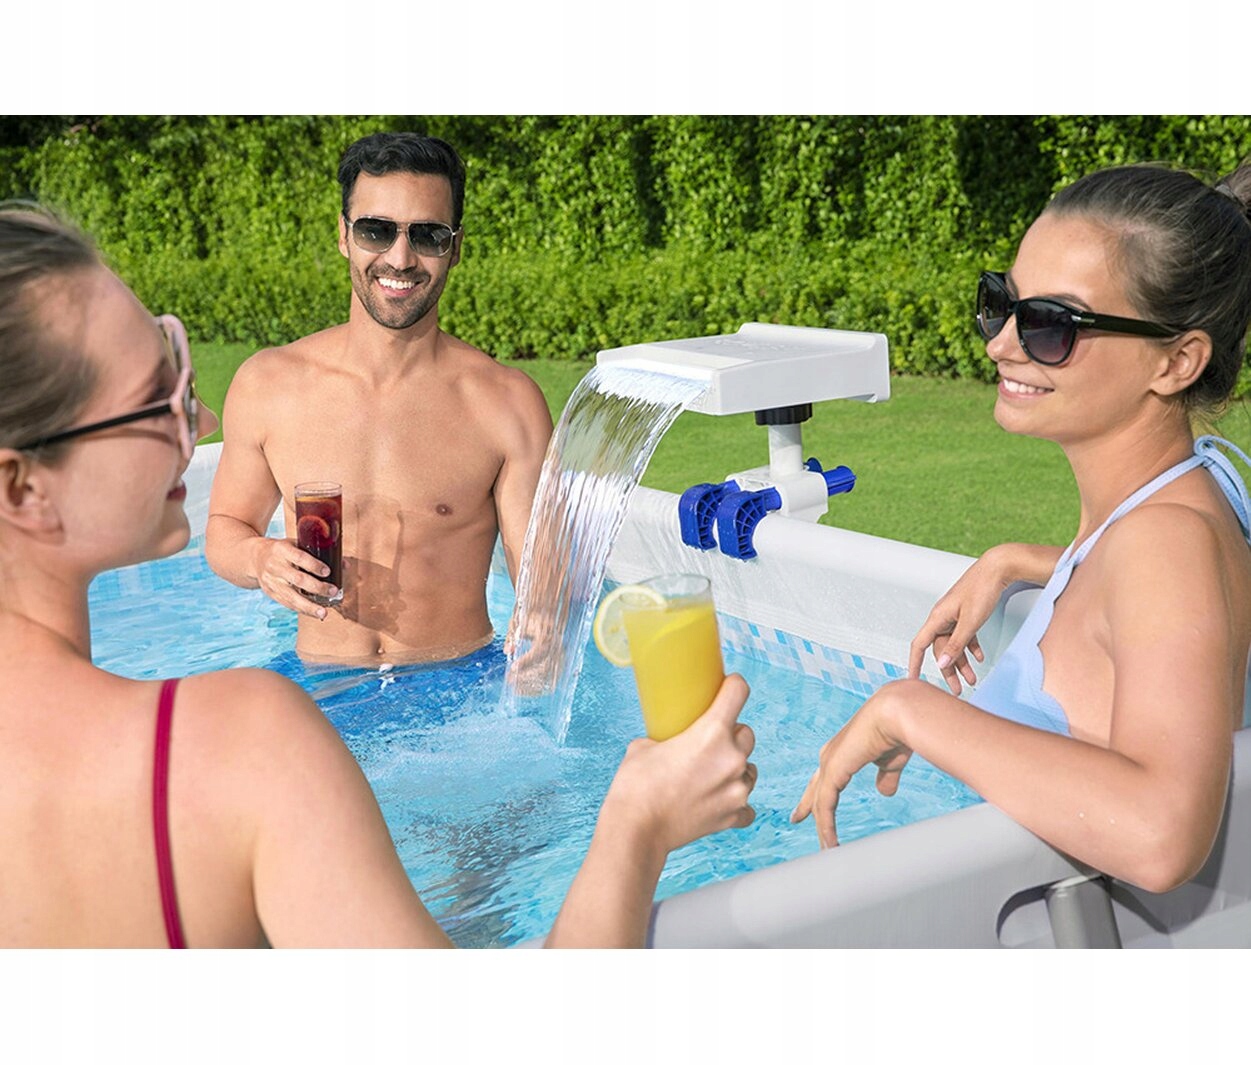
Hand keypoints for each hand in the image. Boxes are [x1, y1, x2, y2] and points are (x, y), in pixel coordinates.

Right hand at [253, 537, 339, 619]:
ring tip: (323, 613)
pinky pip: (287, 603)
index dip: (313, 565)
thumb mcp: (295, 543)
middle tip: (332, 591)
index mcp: (281, 549)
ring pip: (291, 596)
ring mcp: (271, 581)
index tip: (327, 572)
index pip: (299, 557)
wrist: (254, 557)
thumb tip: (344, 564)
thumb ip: (318, 552)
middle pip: (297, 579)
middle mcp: (274, 566)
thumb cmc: (283, 550)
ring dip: (309, 606)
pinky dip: (302, 609)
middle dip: (316, 587)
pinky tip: (314, 613)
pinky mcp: (270, 593)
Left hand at [504, 606, 562, 696]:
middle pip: (545, 669)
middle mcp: (556, 648)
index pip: (538, 652)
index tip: (512, 669)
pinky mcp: (559, 663)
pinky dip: (539, 687)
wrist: (548, 614)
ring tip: (516, 689)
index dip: (525, 662)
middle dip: (526, 678)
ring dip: (532, 686)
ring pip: (549, 678)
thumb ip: (512, 636)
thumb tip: (507, 651)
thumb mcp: (519, 623)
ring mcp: (559, 657)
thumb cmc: (531, 618)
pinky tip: (525, 689)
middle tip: (509, 681)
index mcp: (547, 636)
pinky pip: (551, 680)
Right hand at [602, 674, 756, 855]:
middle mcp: (731, 759)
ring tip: (710, 776)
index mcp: (711, 733)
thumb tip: (670, 740)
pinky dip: (734, 802)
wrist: (636, 831)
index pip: (738, 692)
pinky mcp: (734, 815)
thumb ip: (668, 736)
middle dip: (732, 735)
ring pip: (750, 769)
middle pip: (747, 733)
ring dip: (735, 768)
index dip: (733, 686)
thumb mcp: (645, 746)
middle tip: (710, 743)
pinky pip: (746, 804)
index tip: (729, 688)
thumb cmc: (635, 786)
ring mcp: (737, 789)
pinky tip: (714, 801)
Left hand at [790, 681, 913, 848]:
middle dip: (807, 807)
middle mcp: (831, 755)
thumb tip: (884, 792)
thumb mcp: (890, 761)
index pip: (825, 778)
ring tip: (826, 849)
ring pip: (819, 802)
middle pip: (815, 789)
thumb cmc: (897, 732)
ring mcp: (829, 763)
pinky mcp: (832, 771)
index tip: (808, 808)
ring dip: (822, 827)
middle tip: (796, 820)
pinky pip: (825, 805)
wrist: (896, 714)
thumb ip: (885, 776)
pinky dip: (826, 825)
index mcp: (843, 751)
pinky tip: (830, 842)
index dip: (817, 794)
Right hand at [908, 549, 1013, 693]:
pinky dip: (971, 648)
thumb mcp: (971, 621)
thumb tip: (942, 663)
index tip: (912, 680)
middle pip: (940, 649)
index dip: (914, 663)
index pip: (919, 645)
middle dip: (949, 671)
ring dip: (963, 663)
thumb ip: (957, 643)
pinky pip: (965, 636)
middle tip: (958, 690)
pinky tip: (980, 658)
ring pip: (954, 644)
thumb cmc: (983, 589)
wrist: (998, 568)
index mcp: (938, 617)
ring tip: (974, 680)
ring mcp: (954, 616)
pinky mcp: (966, 614)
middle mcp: (943, 617)